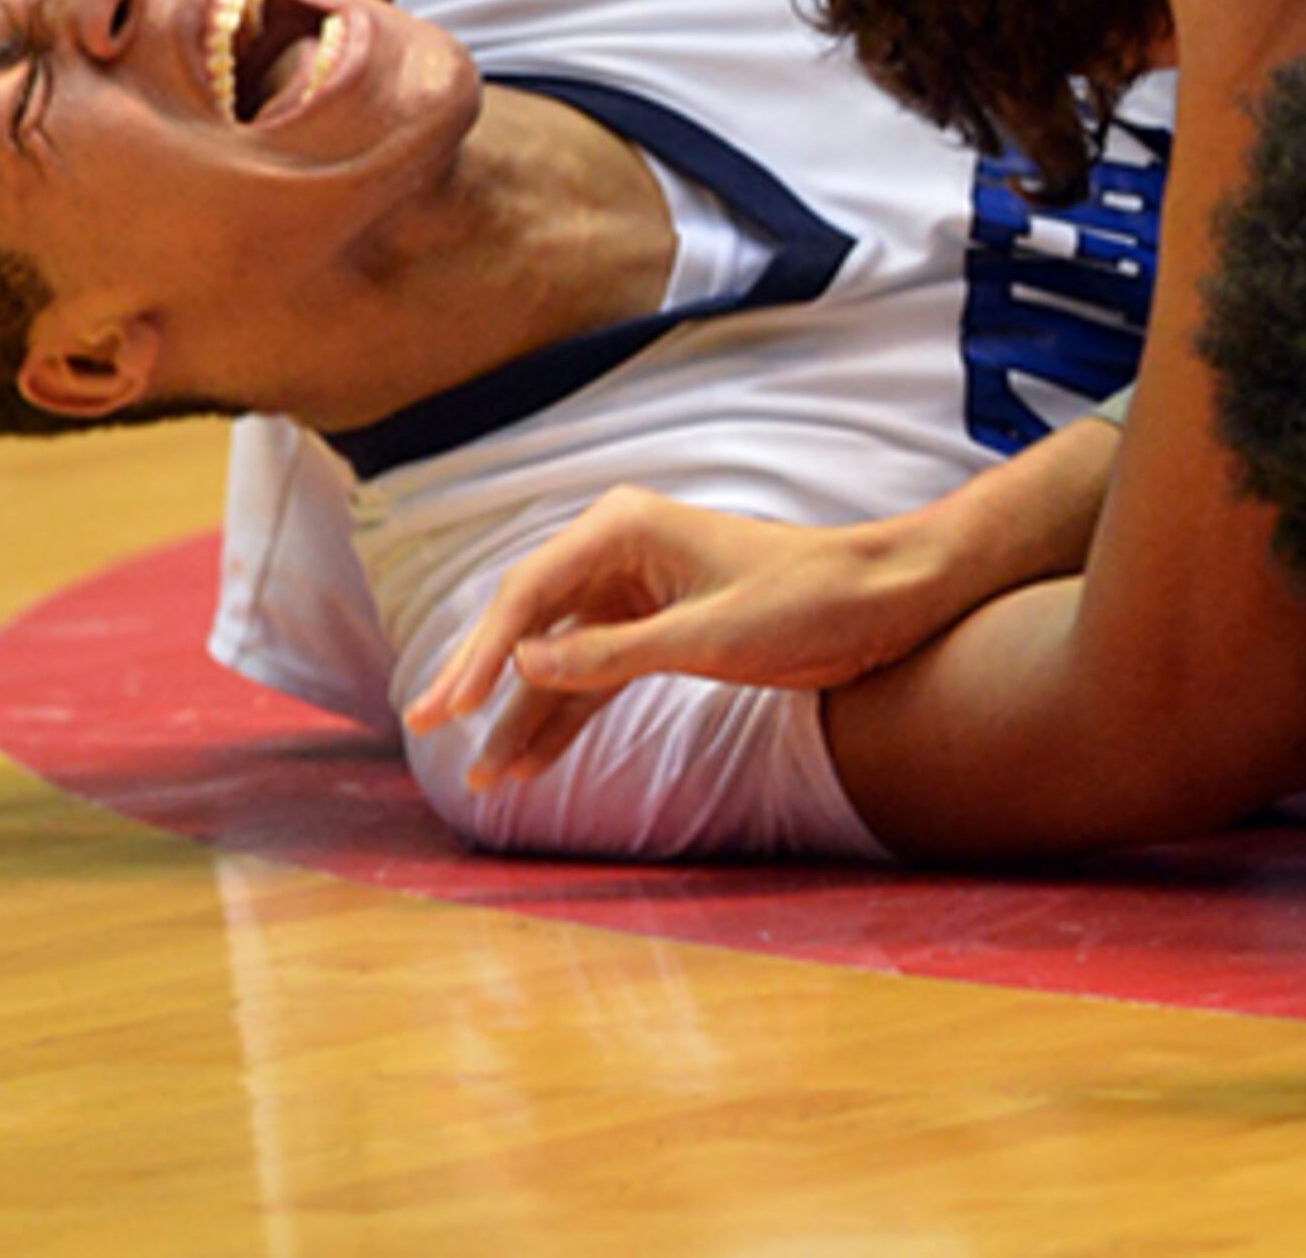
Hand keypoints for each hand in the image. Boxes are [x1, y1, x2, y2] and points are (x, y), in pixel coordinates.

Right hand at [404, 489, 954, 792]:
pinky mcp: (655, 631)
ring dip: (521, 714)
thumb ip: (614, 654)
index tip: (442, 708)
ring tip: (480, 775)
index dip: (479, 653)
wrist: (879, 601)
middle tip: (426, 730)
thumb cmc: (806, 601)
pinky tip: (528, 762)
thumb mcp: (709, 636)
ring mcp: (634, 593)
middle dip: (480, 681)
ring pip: (556, 659)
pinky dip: (564, 718)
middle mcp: (618, 552)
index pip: (529, 593)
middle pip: (528, 622)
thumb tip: (523, 667)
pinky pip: (592, 678)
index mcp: (624, 529)